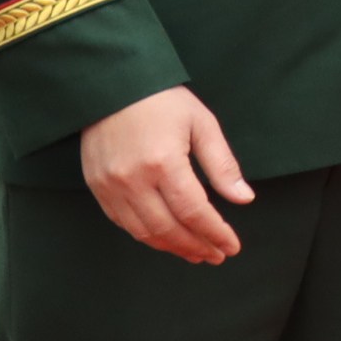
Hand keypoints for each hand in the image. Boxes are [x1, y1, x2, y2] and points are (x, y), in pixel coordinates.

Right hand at [81, 86, 252, 263]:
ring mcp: (110, 186)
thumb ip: (222, 164)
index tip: (232, 246)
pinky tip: (166, 238)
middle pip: (168, 228)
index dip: (215, 232)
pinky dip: (147, 235)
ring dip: (172, 247)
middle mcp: (133, 180)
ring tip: (197, 253)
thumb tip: (244, 199)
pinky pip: (123, 222)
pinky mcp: (96, 187)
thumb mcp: (202, 124)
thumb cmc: (163, 101)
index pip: (193, 211)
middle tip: (217, 255)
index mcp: (163, 162)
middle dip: (196, 246)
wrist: (112, 86)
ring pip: (143, 232)